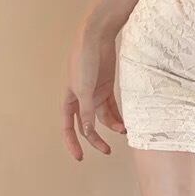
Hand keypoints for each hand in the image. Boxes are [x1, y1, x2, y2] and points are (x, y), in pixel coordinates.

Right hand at [61, 19, 125, 160]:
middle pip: (88, 124)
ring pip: (102, 116)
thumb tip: (88, 131)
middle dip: (96, 139)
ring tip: (124, 131)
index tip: (79, 157)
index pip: (68, 126)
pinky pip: (112, 105)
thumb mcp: (84, 89)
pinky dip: (117, 114)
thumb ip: (87, 111)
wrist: (97, 37)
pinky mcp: (107, 86)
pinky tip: (126, 122)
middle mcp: (81, 98)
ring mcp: (95, 92)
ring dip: (112, 125)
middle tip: (107, 151)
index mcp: (69, 99)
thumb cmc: (85, 60)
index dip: (72, 142)